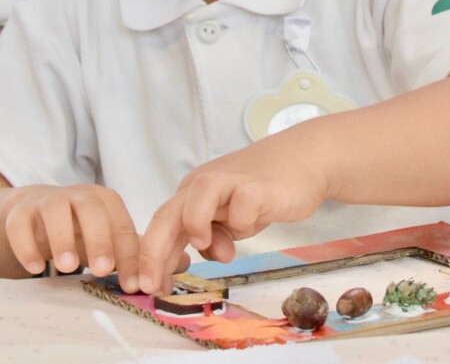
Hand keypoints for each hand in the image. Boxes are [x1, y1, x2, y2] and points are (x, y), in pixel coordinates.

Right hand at [2, 183, 165, 291]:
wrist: (36, 211)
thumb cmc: (81, 227)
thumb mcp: (110, 236)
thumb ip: (139, 250)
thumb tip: (184, 261)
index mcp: (106, 202)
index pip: (122, 224)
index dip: (130, 254)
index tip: (135, 284)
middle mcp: (78, 197)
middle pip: (92, 207)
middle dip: (99, 238)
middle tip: (102, 269)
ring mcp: (48, 201)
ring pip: (55, 209)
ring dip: (61, 237)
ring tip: (67, 268)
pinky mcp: (20, 212)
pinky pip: (20, 224)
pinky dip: (26, 244)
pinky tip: (34, 267)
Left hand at [136, 136, 330, 294]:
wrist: (302, 161)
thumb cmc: (261, 192)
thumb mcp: (230, 220)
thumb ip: (215, 238)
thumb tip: (209, 254)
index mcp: (191, 195)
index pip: (161, 225)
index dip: (150, 257)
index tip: (147, 287)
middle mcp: (204, 185)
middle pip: (169, 212)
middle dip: (154, 252)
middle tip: (151, 284)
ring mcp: (231, 181)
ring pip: (199, 193)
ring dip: (194, 223)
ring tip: (203, 245)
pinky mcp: (259, 186)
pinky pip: (244, 202)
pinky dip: (242, 221)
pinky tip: (253, 225)